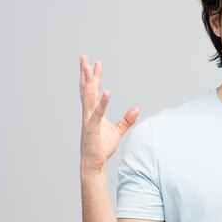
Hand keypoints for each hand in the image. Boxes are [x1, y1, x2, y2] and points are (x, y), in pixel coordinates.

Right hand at [79, 54, 138, 173]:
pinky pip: (97, 113)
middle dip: (85, 73)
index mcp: (93, 112)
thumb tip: (137, 108)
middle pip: (87, 89)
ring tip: (87, 67)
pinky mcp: (92, 128)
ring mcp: (88, 120)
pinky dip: (102, 103)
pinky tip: (106, 92)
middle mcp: (88, 113)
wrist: (94, 164)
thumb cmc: (102, 148)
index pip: (93, 91)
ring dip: (87, 81)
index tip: (95, 63)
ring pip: (88, 97)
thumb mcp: (118, 131)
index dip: (94, 77)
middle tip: (83, 57)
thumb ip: (127, 119)